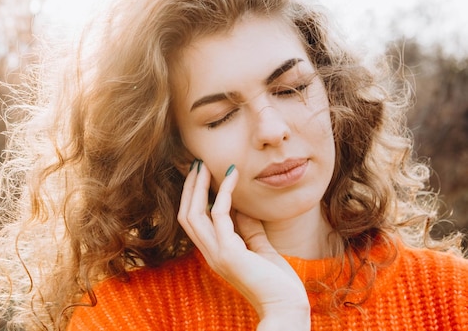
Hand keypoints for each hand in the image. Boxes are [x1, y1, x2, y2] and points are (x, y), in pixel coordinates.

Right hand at [177, 161, 309, 330]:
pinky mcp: (229, 253)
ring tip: (204, 166)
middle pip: (186, 214)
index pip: (193, 221)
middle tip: (197, 164)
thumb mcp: (261, 249)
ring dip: (198, 187)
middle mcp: (210, 254)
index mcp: (215, 253)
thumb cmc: (277, 284)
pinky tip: (231, 178)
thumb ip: (249, 230)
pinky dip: (223, 193)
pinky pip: (219, 215)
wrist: (287, 309)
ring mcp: (217, 254)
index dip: (193, 196)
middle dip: (190, 187)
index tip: (201, 174)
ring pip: (193, 214)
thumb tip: (241, 208)